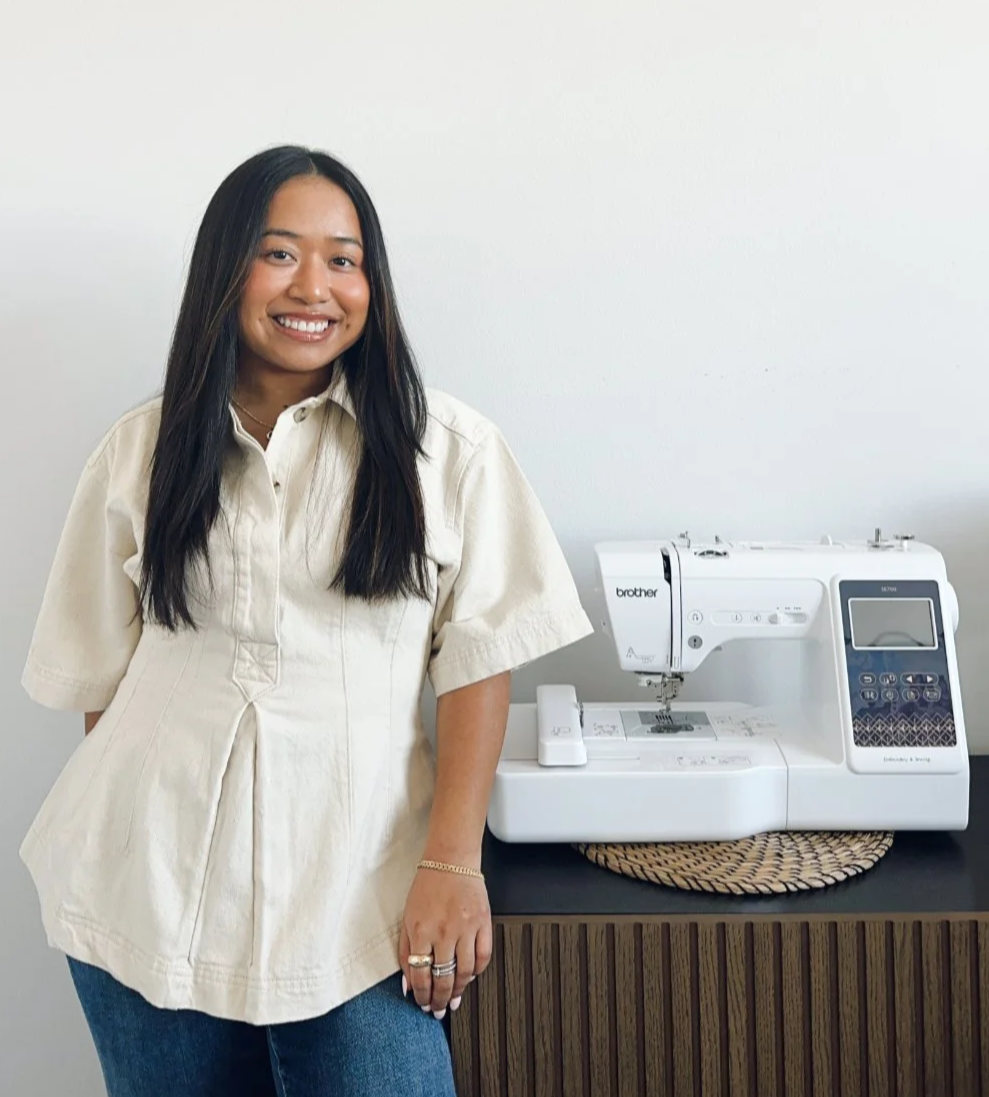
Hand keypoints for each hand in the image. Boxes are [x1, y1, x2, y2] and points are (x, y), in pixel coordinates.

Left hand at [399, 866, 491, 1018]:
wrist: (450, 861)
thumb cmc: (427, 887)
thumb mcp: (406, 919)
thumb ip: (404, 952)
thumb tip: (408, 984)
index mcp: (421, 931)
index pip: (421, 976)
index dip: (422, 996)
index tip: (422, 1004)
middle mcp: (444, 932)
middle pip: (443, 979)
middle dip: (439, 1000)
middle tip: (438, 1011)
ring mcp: (466, 928)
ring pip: (465, 973)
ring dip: (459, 991)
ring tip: (454, 1000)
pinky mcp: (484, 922)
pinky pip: (483, 957)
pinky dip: (477, 972)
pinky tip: (470, 977)